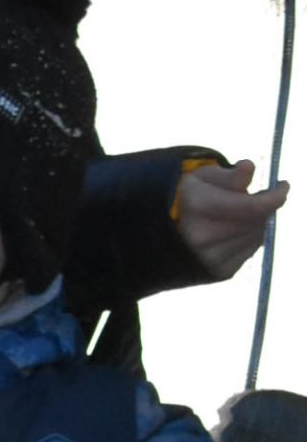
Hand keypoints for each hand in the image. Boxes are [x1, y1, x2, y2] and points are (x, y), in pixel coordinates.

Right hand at [178, 159, 287, 282]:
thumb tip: (248, 169)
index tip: (283, 185)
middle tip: (255, 197)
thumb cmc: (186, 197)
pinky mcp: (219, 272)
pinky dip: (250, 237)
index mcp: (196, 207)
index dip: (275, 196)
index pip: (253, 207)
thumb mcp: (201, 177)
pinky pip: (251, 250)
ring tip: (240, 214)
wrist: (159, 234)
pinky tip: (236, 230)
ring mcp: (210, 258)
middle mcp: (201, 237)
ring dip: (257, 222)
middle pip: (257, 221)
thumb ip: (228, 175)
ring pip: (257, 236)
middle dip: (263, 206)